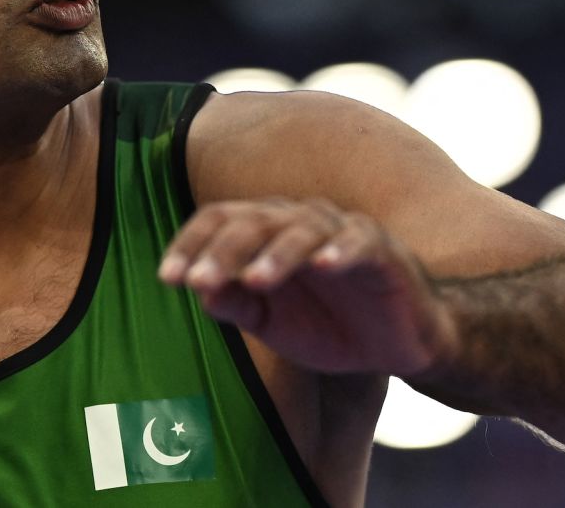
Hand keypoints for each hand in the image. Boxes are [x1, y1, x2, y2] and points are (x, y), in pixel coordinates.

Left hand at [158, 198, 458, 376]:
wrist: (397, 344)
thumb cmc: (328, 325)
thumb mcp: (271, 323)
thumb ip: (235, 304)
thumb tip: (198, 290)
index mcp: (266, 232)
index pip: (220, 220)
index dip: (191, 244)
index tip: (167, 278)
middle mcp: (298, 221)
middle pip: (254, 220)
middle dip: (223, 251)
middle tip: (199, 281)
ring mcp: (340, 231)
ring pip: (301, 228)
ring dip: (276, 253)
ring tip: (254, 280)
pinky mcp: (380, 249)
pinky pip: (358, 240)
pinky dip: (340, 250)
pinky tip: (323, 266)